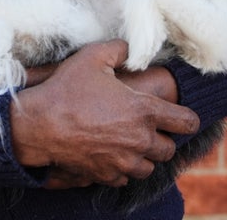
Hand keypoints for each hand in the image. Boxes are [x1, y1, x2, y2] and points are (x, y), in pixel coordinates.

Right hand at [9, 40, 199, 188]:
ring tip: (130, 144)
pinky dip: (123, 169)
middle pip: (169, 149)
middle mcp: (139, 140)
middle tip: (147, 128)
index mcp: (144, 111)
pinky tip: (112, 155)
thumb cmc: (67, 89)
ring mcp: (123, 161)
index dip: (187, 119)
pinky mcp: (106, 174)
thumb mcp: (93, 57)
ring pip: (150, 168)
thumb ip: (119, 50)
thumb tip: (131, 49)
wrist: (39, 124)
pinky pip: (125, 178)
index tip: (180, 117)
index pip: (186, 122)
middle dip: (163, 139)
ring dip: (144, 157)